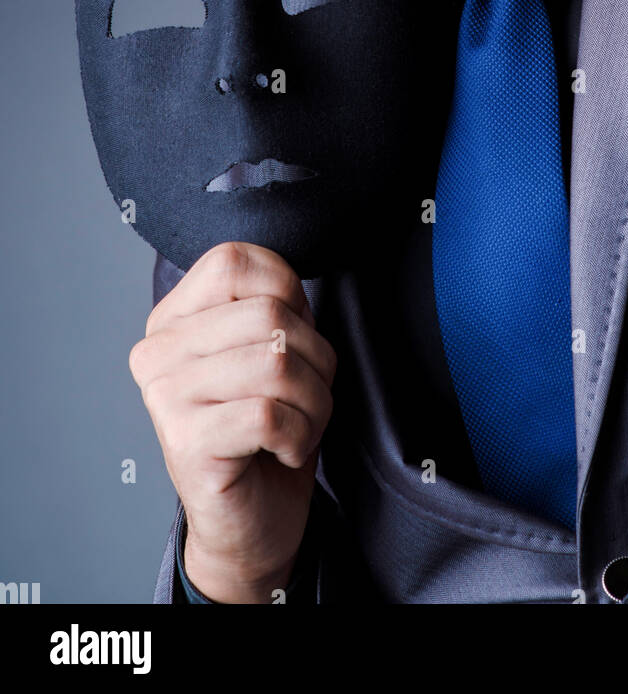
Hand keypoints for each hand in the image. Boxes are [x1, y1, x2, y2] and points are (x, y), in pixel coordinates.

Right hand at [129, 241, 336, 603]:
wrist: (252, 521)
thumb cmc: (266, 431)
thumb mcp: (270, 351)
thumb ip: (271, 305)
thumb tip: (288, 286)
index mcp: (173, 319)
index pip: (235, 261)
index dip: (287, 292)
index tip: (293, 336)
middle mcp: (158, 352)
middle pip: (269, 314)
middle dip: (315, 358)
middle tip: (307, 395)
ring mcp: (165, 396)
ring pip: (276, 362)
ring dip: (314, 400)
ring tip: (299, 423)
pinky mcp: (184, 441)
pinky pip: (271, 414)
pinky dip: (299, 434)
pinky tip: (284, 448)